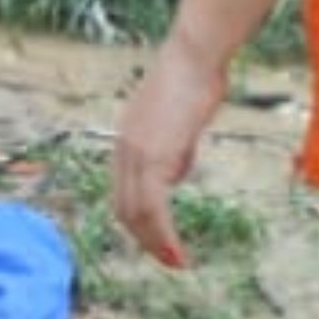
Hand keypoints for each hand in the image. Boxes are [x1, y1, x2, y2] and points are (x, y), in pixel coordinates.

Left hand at [112, 36, 228, 269]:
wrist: (195, 56)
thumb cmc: (195, 79)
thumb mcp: (180, 122)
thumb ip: (173, 150)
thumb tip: (176, 174)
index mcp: (126, 140)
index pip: (123, 192)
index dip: (139, 220)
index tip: (157, 239)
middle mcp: (123, 150)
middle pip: (124, 208)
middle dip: (145, 239)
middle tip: (168, 259)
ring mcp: (135, 154)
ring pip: (136, 213)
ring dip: (154, 242)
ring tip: (175, 262)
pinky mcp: (152, 157)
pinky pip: (152, 207)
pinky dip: (163, 234)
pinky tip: (177, 249)